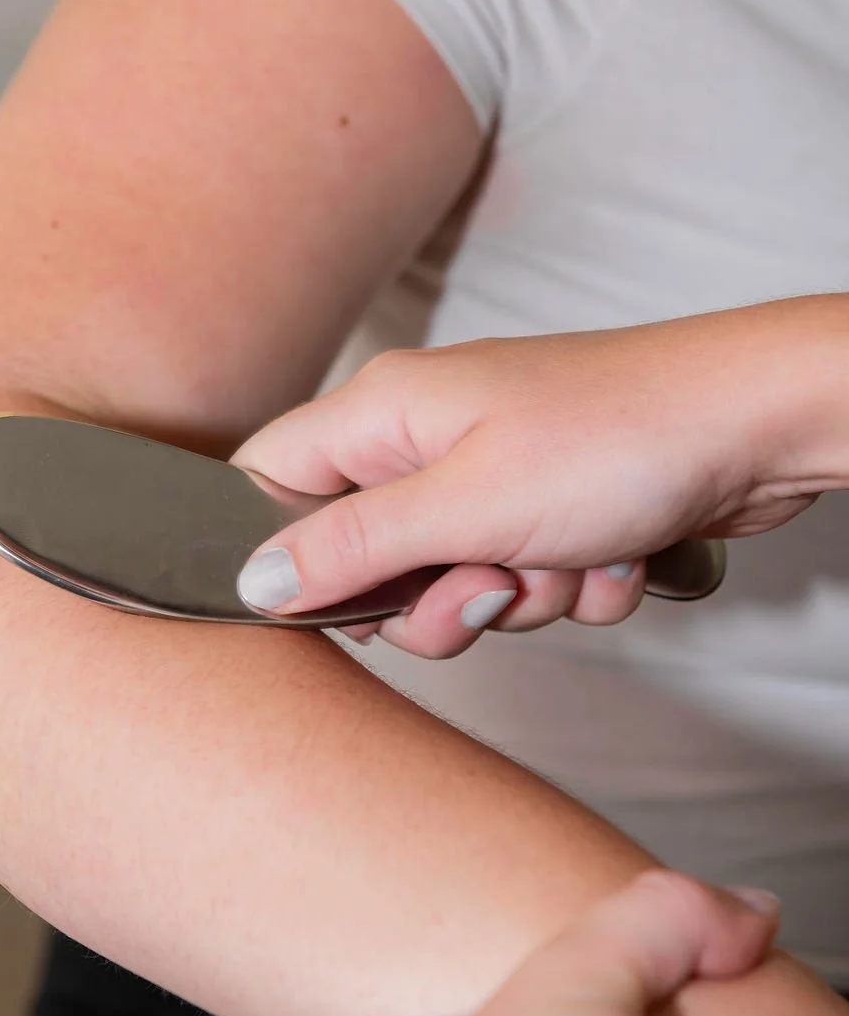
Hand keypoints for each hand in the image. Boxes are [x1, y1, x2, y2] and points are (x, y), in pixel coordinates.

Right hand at [233, 309, 822, 656]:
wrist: (759, 428)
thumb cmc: (617, 440)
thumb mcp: (464, 506)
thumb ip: (351, 546)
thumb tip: (256, 579)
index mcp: (385, 413)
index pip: (270, 481)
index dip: (286, 553)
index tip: (334, 601)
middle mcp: (431, 439)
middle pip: (369, 556)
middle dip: (436, 598)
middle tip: (488, 583)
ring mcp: (496, 474)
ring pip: (457, 583)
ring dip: (519, 596)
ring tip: (570, 554)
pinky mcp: (553, 507)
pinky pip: (528, 581)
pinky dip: (573, 586)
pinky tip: (614, 552)